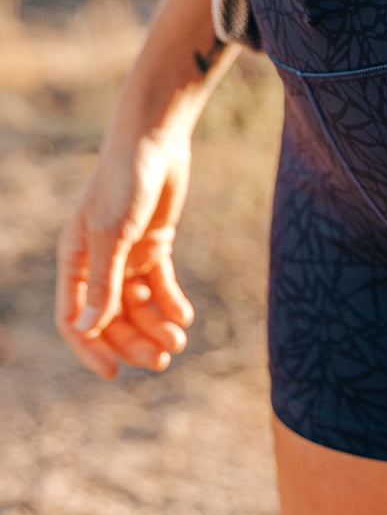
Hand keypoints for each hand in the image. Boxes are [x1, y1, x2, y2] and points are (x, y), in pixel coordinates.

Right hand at [56, 125, 194, 378]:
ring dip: (155, 326)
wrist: (155, 140)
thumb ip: (104, 280)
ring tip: (178, 342)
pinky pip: (160, 285)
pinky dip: (170, 303)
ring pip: (137, 305)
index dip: (91, 348)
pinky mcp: (154, 244)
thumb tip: (90, 328)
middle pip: (111, 317)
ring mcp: (127, 254)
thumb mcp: (113, 233)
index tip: (114, 373)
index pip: (74, 318)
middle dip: (133, 341)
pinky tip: (184, 318)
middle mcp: (97, 262)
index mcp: (74, 260)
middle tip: (161, 360)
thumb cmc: (124, 181)